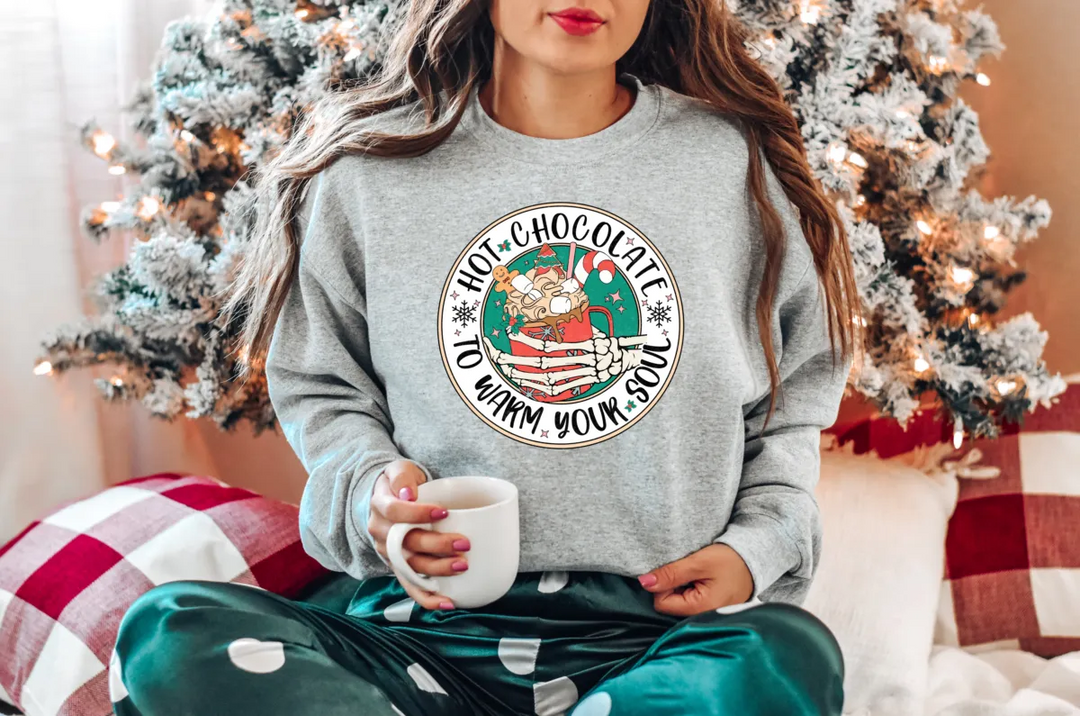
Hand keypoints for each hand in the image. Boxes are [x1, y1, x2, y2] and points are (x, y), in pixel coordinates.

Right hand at [366, 460, 469, 610]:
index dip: (418, 514)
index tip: (443, 512)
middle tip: (464, 543)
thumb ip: (402, 476)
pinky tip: (447, 602)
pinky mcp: (399, 568)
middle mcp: (381, 534)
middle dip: (436, 545)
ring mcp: (389, 554)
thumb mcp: (399, 469)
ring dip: (437, 570)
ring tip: (462, 566)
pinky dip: (427, 598)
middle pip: (406, 543)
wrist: (389, 501)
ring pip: (410, 566)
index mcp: (380, 507)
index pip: (395, 512)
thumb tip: (409, 494)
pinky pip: (410, 587)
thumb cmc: (401, 484)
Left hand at [637, 544, 753, 616]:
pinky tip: (701, 583)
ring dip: (681, 589)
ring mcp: (706, 617)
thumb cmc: (730, 561)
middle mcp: (702, 619)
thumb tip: (644, 582)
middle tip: (690, 574)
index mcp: (700, 609)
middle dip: (672, 588)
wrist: (754, 560)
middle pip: (669, 606)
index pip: (661, 603)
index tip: (677, 572)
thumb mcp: (698, 562)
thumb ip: (671, 573)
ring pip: (678, 605)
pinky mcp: (708, 612)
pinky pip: (688, 605)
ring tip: (697, 577)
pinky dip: (689, 592)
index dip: (663, 585)